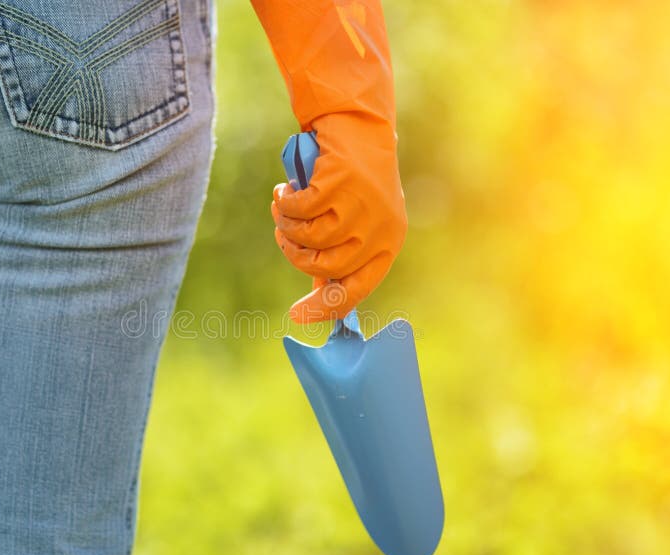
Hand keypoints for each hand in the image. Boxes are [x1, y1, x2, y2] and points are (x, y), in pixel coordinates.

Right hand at [271, 112, 406, 322]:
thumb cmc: (352, 177)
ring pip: (309, 240)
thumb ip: (339, 256)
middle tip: (283, 235)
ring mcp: (361, 206)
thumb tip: (320, 298)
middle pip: (326, 268)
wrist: (355, 122)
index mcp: (387, 243)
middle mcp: (379, 228)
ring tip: (282, 209)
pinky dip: (285, 204)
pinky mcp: (340, 183)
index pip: (356, 290)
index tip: (296, 317)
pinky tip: (283, 191)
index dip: (324, 307)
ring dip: (287, 227)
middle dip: (295, 255)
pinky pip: (299, 211)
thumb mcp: (355, 220)